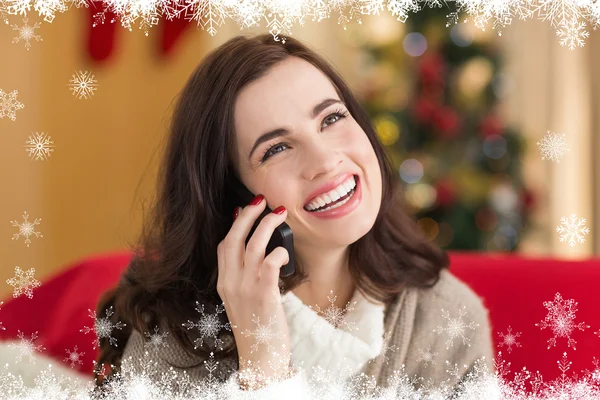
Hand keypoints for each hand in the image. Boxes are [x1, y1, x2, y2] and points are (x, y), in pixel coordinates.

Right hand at [216, 195, 292, 388]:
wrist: (260, 357)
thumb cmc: (256, 328)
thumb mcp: (241, 301)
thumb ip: (244, 278)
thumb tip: (256, 254)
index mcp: (224, 284)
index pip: (223, 246)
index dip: (234, 224)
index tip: (244, 208)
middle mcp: (231, 283)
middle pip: (234, 239)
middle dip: (248, 215)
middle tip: (261, 200)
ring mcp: (246, 289)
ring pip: (253, 246)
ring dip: (266, 226)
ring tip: (279, 214)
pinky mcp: (264, 295)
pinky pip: (269, 264)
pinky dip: (278, 252)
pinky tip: (285, 251)